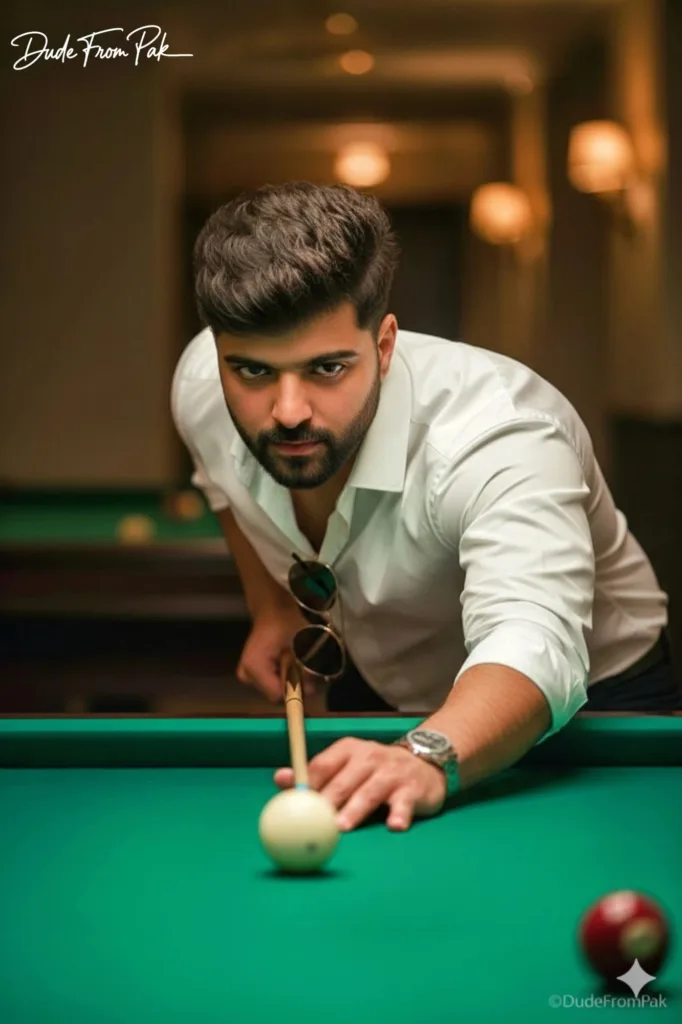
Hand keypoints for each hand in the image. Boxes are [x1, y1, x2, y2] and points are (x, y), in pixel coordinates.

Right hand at [236, 603, 313, 702]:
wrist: (273, 611)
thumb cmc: (287, 623)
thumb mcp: (302, 644)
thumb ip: (306, 669)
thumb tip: (310, 692)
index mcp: (255, 666)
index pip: (277, 694)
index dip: (295, 690)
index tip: (308, 680)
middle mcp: (246, 675)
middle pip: (276, 695)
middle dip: (293, 684)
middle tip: (301, 665)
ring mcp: (246, 676)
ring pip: (275, 690)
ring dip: (288, 680)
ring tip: (292, 660)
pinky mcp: (249, 675)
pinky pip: (271, 684)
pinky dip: (282, 677)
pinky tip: (286, 663)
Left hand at [274, 737, 446, 830]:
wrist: (424, 762)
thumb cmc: (374, 770)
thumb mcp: (345, 765)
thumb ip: (315, 774)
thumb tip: (279, 779)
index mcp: (348, 750)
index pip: (323, 765)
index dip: (308, 784)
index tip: (296, 803)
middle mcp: (369, 757)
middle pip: (344, 780)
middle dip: (329, 800)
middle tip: (315, 820)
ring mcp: (392, 772)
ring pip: (370, 792)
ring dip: (356, 809)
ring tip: (343, 826)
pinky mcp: (412, 789)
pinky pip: (404, 803)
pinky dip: (399, 815)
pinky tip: (394, 826)